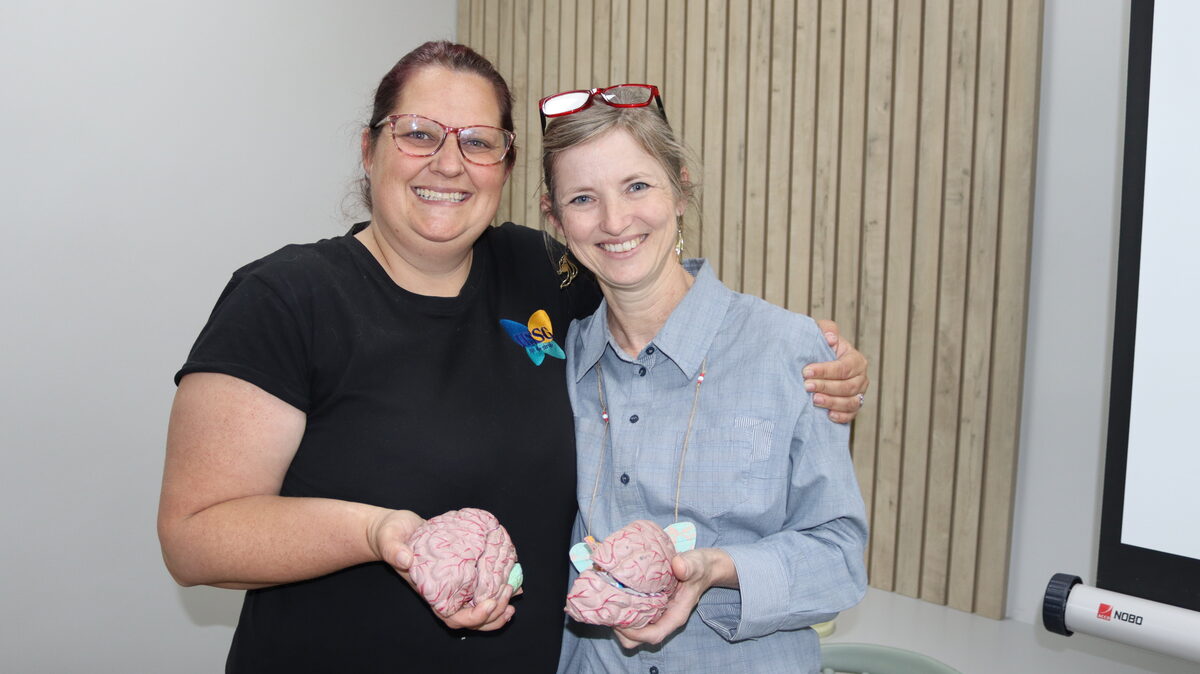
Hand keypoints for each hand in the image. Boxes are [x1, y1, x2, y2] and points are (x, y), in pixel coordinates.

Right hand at [368, 509, 515, 630]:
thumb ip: (394, 551)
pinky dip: (499, 584)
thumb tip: (405, 559)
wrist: (398, 529)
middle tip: (508, 596)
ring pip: (480, 604)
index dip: (473, 617)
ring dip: (500, 604)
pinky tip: (513, 577)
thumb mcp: (389, 541)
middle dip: (493, 614)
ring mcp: (456, 583)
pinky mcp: (464, 569)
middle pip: (472, 617)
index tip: (489, 604)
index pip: (453, 617)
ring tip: (514, 594)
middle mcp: (446, 592)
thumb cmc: (391, 537)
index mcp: (431, 592)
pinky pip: (483, 584)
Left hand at [612, 548, 733, 648]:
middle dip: (621, 631)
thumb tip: (678, 566)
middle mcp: (664, 619)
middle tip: (610, 611)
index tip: (620, 620)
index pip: (654, 635)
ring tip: (610, 603)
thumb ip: (688, 566)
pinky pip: (633, 617)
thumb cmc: (699, 568)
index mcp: (675, 616)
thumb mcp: (696, 565)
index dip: (635, 633)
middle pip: (639, 638)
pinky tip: (616, 596)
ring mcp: (656, 614)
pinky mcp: (650, 606)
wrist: (702, 566)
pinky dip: (623, 611)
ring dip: (619, 622)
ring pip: (633, 630)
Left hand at [805, 319, 868, 422]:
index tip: (806, 371)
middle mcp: (860, 377)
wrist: (816, 363)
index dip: (825, 370)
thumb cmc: (819, 348)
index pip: (844, 367)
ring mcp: (858, 393)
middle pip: (848, 386)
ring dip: (832, 402)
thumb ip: (826, 329)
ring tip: (814, 400)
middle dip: (826, 387)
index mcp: (855, 359)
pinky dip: (841, 416)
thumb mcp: (821, 333)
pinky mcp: (853, 407)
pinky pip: (851, 415)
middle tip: (807, 386)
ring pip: (851, 402)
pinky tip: (828, 415)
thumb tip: (831, 338)